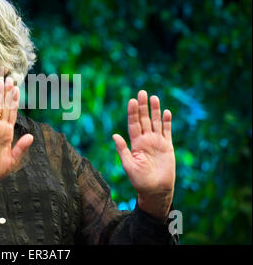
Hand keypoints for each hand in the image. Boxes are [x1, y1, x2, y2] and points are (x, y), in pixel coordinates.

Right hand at [0, 77, 33, 189]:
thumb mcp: (12, 159)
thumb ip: (21, 147)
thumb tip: (31, 136)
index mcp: (7, 134)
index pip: (11, 114)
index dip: (14, 102)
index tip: (16, 89)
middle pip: (4, 107)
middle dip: (6, 93)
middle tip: (8, 78)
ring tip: (0, 81)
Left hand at [112, 90, 175, 220]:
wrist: (156, 190)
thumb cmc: (140, 180)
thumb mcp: (129, 165)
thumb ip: (123, 150)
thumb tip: (114, 135)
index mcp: (135, 144)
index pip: (133, 124)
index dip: (132, 113)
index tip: (131, 101)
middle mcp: (146, 140)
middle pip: (144, 120)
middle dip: (143, 106)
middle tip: (142, 92)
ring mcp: (157, 142)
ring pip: (156, 122)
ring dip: (155, 110)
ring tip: (153, 97)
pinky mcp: (168, 147)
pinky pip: (167, 132)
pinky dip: (167, 122)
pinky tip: (166, 112)